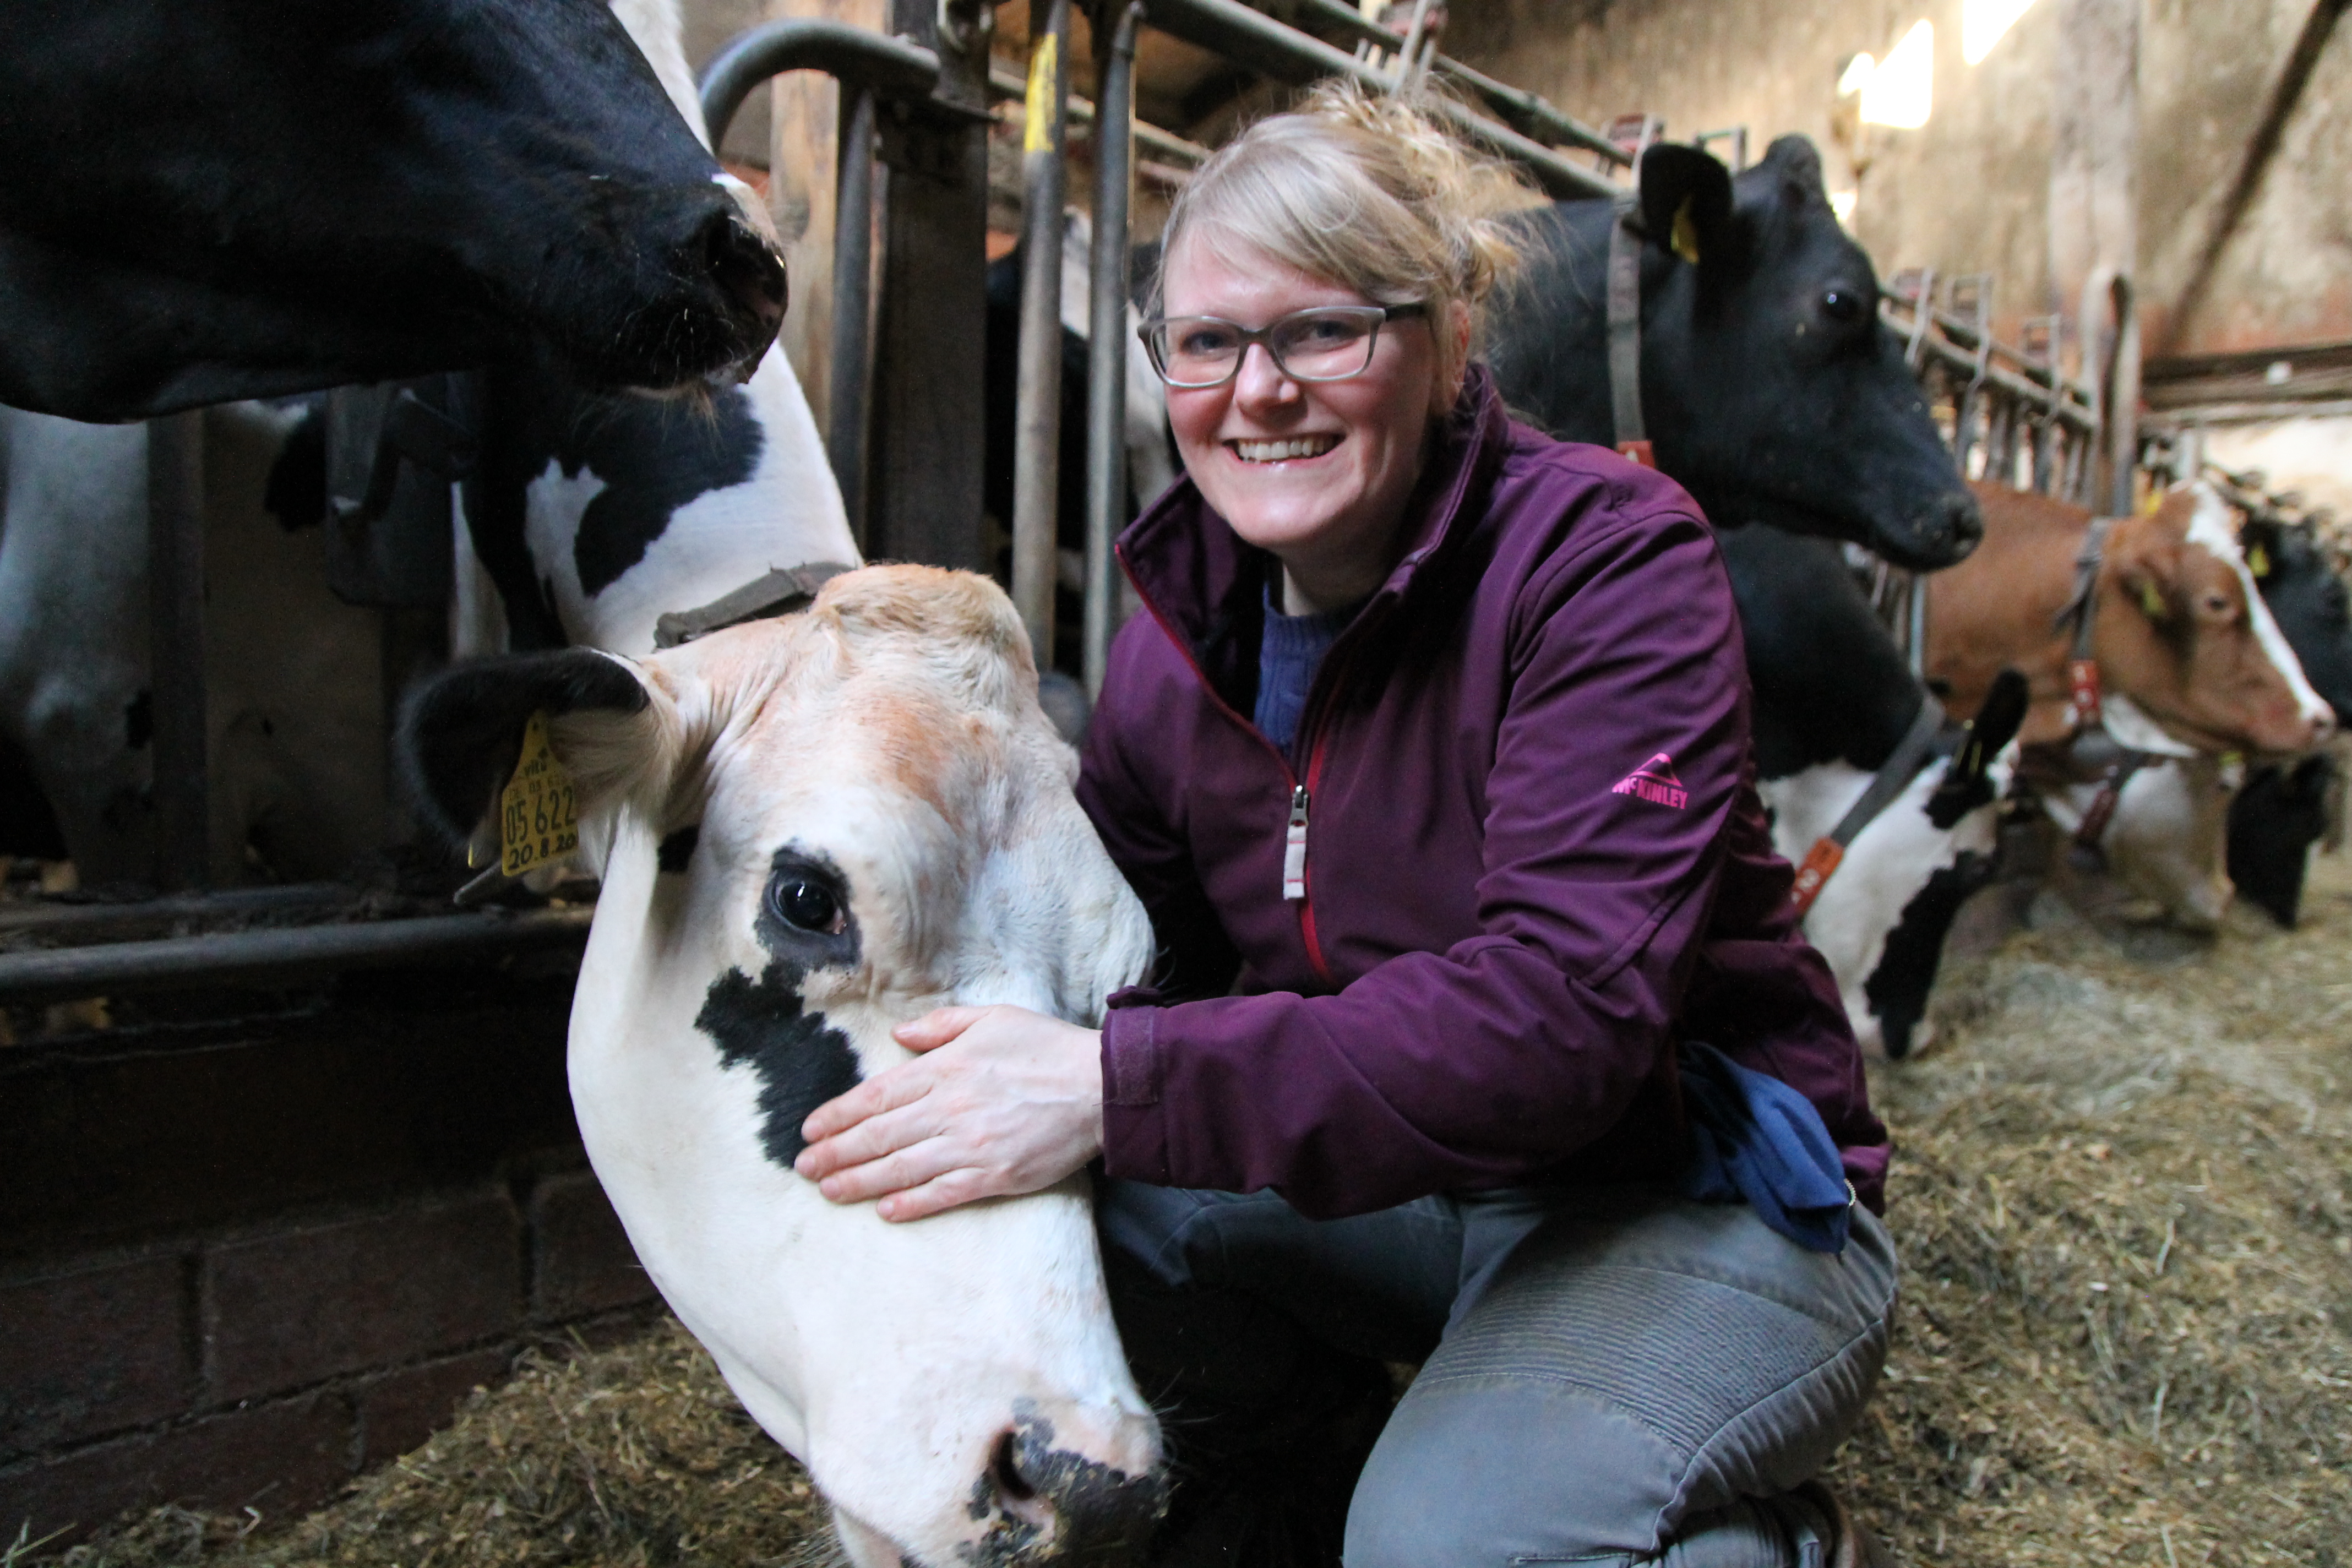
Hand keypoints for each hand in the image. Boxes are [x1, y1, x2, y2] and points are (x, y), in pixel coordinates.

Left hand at [794, 1005, 1104, 1221]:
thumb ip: (941, 1026)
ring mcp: (972, 1144)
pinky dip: (911, 1202)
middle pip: (880, 1135)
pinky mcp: (995, 1174)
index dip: (839, 1115)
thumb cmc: (1047, 1047)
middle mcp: (950, 1108)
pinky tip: (884, 1209)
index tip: (811, 1130)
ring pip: (902, 1167)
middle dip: (837, 1152)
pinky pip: (943, 1193)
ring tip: (829, 1189)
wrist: (1100, 1086)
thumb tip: (900, 1036)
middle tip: (804, 1167)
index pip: (878, 1096)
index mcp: (946, 1068)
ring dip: (860, 1180)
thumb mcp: (992, 1018)